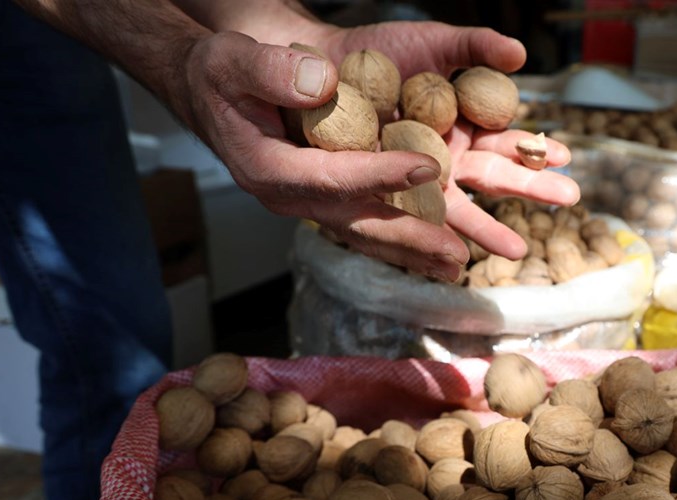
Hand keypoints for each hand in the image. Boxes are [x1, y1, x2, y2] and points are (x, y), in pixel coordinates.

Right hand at [176, 23, 577, 281]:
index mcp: (268, 167)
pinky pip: (372, 222)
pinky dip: (407, 237)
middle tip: (456, 253)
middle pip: (357, 223)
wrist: (216, 92)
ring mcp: (313, 202)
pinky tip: (442, 250)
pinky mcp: (330, 198)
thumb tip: (321, 84)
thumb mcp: (232, 58)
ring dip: (415, 250)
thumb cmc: (222, 73)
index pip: (329, 177)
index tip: (424, 168)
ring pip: (369, 232)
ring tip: (459, 264)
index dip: (378, 175)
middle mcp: (293, 195)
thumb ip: (270, 70)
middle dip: (409, 238)